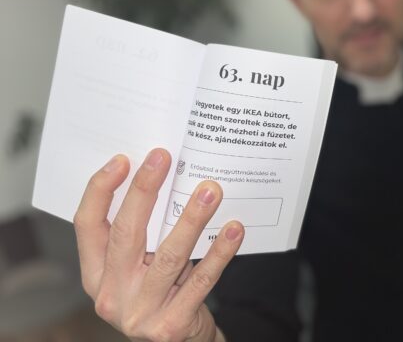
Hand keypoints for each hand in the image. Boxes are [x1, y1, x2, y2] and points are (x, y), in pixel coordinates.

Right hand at [74, 148, 243, 341]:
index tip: (123, 159)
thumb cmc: (161, 293)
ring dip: (191, 219)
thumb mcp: (139, 266)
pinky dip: (218, 253)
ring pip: (168, 256)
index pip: (88, 225)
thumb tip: (164, 177)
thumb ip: (142, 233)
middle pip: (125, 234)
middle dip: (144, 191)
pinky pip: (200, 282)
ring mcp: (140, 313)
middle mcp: (111, 294)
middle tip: (164, 158)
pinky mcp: (171, 326)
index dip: (101, 190)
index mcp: (96, 274)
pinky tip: (233, 229)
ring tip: (210, 191)